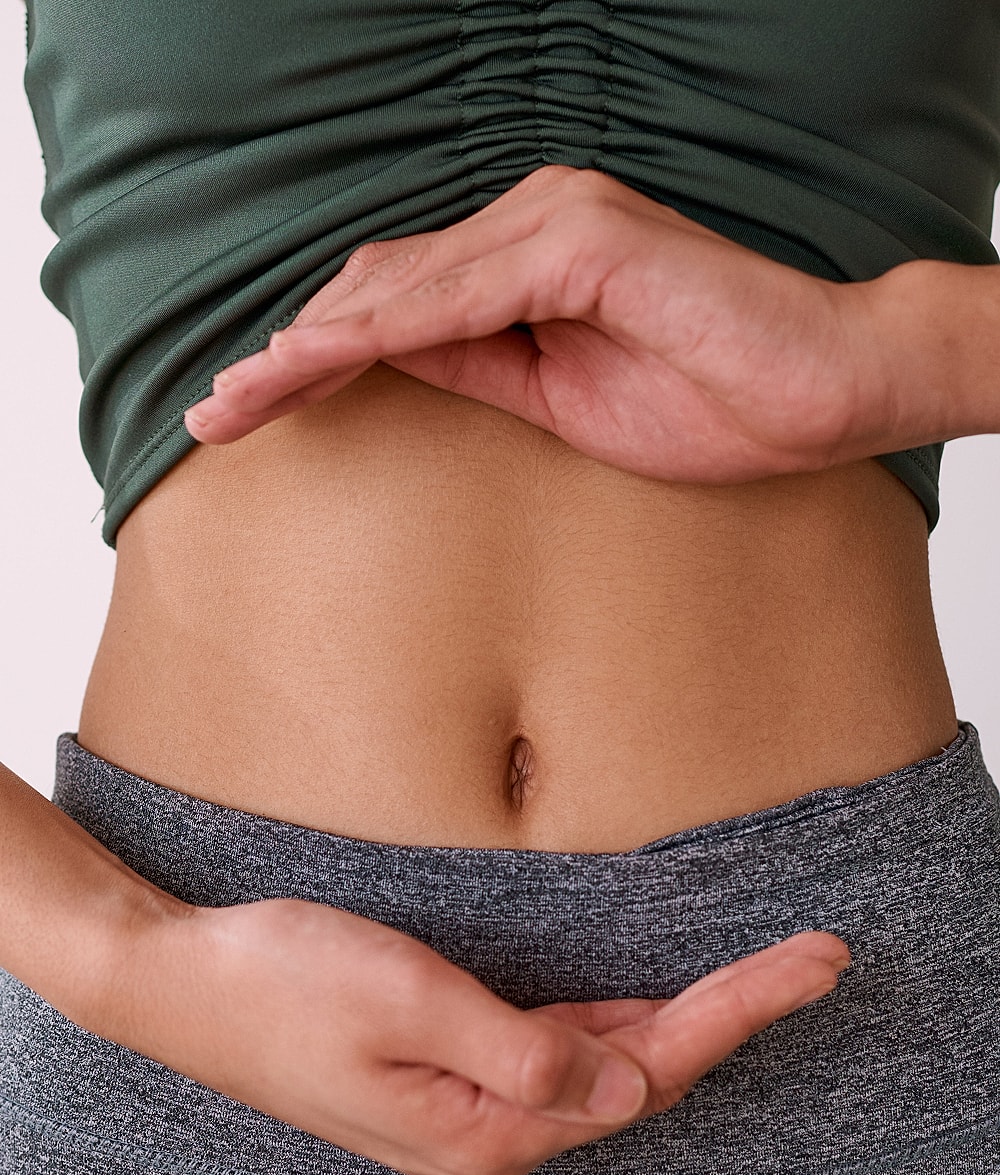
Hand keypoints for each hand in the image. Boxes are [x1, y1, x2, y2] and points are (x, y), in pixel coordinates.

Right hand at [113, 895, 848, 1174]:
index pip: (647, 1072)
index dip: (738, 1013)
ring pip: (606, 1068)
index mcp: (486, 1132)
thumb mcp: (408, 1001)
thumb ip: (526, 1049)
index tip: (811, 964)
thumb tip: (632, 1084)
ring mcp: (469, 1112)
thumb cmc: (284, 982)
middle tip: (812, 957)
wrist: (184, 983)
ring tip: (763, 977)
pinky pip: (560, 1056)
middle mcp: (489, 1138)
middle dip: (731, 1014)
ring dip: (684, 1021)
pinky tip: (653, 1005)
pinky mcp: (450, 1077)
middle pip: (641, 1076)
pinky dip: (619, 1025)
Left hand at [185, 163, 891, 482]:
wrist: (821, 393)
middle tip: (216, 412)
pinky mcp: (586, 242)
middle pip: (378, 285)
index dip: (318, 357)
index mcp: (529, 260)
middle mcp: (533, 221)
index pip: (398, 304)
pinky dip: (386, 330)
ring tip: (242, 398)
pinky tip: (319, 367)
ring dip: (313, 344)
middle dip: (290, 353)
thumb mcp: (559, 400)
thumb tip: (390, 362)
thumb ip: (478, 368)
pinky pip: (464, 292)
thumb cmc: (708, 400)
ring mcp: (558, 221)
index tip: (253, 411)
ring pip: (403, 285)